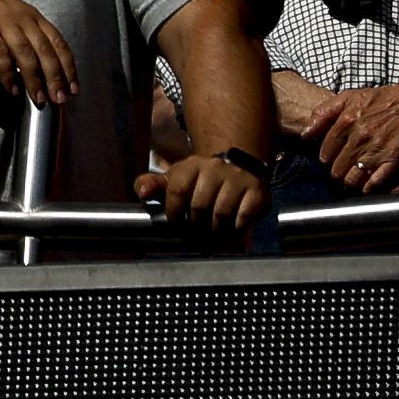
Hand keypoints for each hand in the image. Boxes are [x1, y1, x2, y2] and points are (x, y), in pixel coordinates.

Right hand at [0, 0, 75, 107]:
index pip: (58, 42)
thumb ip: (22, 31)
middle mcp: (19, 16)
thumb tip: (35, 60)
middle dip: (56, 78)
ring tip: (38, 98)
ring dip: (34, 80)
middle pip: (45, 51)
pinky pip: (0, 56)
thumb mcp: (5, 11)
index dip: (68, 66)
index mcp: (29, 13)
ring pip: (26, 55)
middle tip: (60, 99)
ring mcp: (1, 22)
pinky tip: (11, 88)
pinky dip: (7, 75)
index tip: (72, 85)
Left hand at [135, 145, 267, 233]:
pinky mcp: (257, 191)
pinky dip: (236, 228)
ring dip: (215, 230)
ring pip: (221, 213)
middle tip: (198, 231)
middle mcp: (216, 168)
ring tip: (214, 233)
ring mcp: (238, 179)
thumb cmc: (201, 178)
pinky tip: (232, 228)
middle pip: (199, 206)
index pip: (176, 190)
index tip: (176, 221)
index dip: (173, 211)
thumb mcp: (176, 177)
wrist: (239, 164)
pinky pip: (244, 217)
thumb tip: (141, 192)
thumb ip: (154, 184)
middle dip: (196, 224)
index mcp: (192, 165)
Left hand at [313, 78, 398, 194]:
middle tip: (342, 172)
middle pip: (338, 166)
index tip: (331, 160)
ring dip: (352, 182)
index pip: (326, 149)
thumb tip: (305, 134)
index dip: (327, 158)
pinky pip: (376, 181)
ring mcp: (377, 148)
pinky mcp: (396, 158)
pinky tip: (368, 187)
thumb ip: (324, 113)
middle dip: (338, 172)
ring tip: (353, 181)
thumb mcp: (350, 96)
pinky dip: (370, 187)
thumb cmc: (385, 99)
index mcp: (346, 119)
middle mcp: (360, 135)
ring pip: (353, 177)